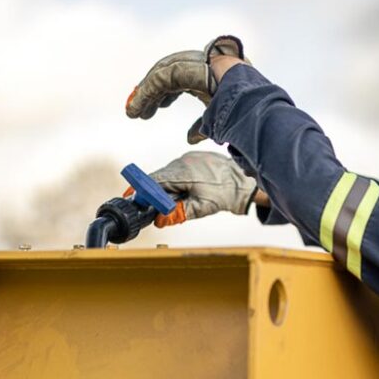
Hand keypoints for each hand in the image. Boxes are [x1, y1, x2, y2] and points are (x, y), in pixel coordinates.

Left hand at [125, 36, 248, 143]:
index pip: (183, 77)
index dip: (166, 92)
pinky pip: (162, 79)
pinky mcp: (190, 67)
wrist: (256, 108)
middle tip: (138, 110)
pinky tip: (138, 109)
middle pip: (170, 71)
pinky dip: (147, 94)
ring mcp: (198, 62)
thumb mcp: (220, 122)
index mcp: (214, 73)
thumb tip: (189, 138)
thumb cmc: (247, 116)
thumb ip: (203, 126)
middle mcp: (205, 64)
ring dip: (146, 94)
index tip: (157, 107)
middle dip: (152, 91)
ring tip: (134, 113)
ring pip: (164, 73)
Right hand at [125, 151, 257, 226]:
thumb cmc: (227, 193)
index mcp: (183, 172)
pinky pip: (179, 170)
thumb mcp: (202, 208)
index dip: (141, 190)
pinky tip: (188, 190)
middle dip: (156, 193)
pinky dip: (178, 182)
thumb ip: (179, 213)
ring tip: (181, 199)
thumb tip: (159, 220)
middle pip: (160, 178)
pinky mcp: (195, 159)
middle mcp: (184, 161)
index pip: (153, 180)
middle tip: (154, 207)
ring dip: (169, 188)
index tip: (133, 198)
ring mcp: (189, 158)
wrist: (245, 182)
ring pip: (170, 174)